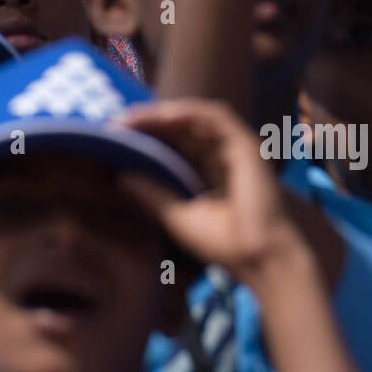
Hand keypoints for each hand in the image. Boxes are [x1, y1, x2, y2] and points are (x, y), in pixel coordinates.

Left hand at [113, 98, 305, 285]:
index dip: (145, 136)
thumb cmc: (223, 244)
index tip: (113, 138)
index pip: (173, 143)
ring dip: (162, 114)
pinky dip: (188, 112)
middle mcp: (222, 155)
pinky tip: (162, 117)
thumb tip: (119, 175)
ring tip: (131, 119)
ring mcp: (235, 147)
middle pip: (180, 126)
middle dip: (147, 122)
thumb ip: (151, 193)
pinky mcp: (246, 144)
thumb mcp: (176, 215)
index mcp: (208, 171)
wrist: (259, 258)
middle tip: (114, 123)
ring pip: (194, 117)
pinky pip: (215, 116)